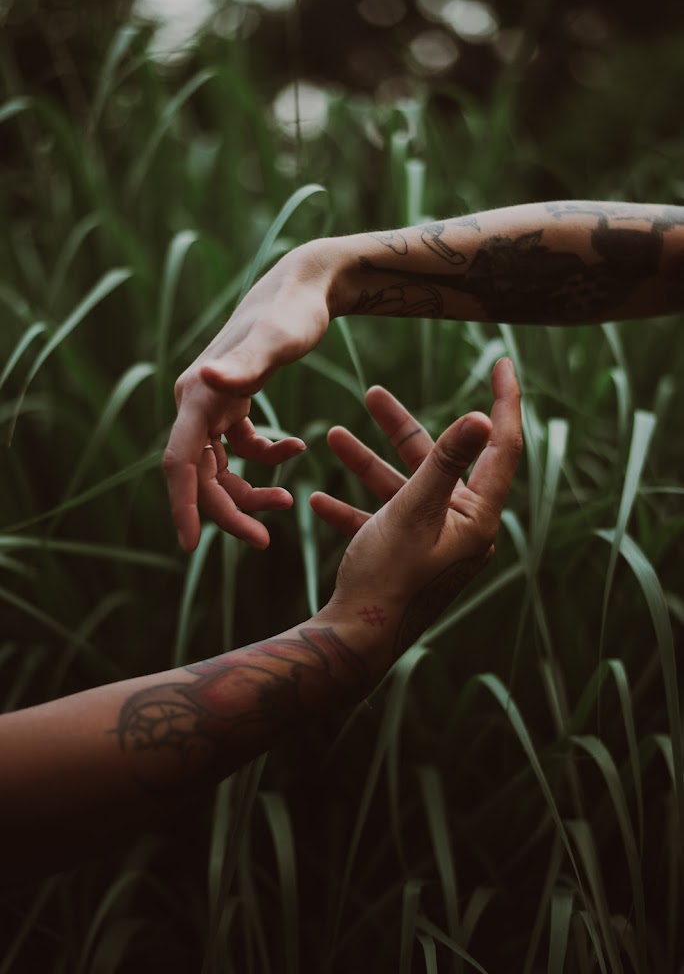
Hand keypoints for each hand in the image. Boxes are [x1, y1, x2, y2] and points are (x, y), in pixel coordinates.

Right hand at [164, 241, 334, 550]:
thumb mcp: (279, 340)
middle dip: (228, 511)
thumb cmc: (294, 312)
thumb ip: (247, 364)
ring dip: (247, 491)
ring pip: (219, 468)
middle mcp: (197, 402)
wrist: (306, 286)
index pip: (180, 463)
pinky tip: (296, 450)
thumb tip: (205, 380)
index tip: (190, 546)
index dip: (183, 506)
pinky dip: (265, 459)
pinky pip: (240, 448)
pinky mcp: (234, 402)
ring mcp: (214, 404)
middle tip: (264, 541)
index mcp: (198, 396)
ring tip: (287, 503)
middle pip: (200, 474)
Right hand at [312, 358, 521, 673]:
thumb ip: (445, 460)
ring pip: (403, 489)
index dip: (504, 401)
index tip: (504, 363)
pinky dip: (354, 507)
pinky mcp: (405, 558)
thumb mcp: (414, 508)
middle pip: (438, 462)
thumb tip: (482, 417)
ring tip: (332, 436)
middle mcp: (461, 528)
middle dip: (400, 429)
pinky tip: (318, 499)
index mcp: (476, 516)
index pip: (501, 446)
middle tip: (372, 393)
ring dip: (367, 464)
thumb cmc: (387, 577)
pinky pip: (382, 521)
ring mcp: (433, 544)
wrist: (352, 643)